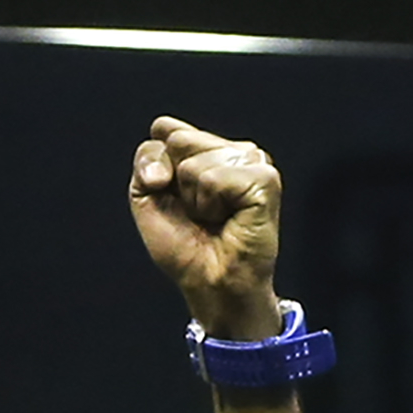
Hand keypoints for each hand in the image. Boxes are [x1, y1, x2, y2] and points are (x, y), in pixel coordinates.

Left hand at [130, 116, 281, 338]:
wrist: (209, 281)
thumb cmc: (184, 246)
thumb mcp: (147, 197)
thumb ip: (147, 160)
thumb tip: (167, 137)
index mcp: (205, 150)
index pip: (164, 130)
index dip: (154, 167)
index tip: (166, 194)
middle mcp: (231, 149)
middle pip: (178, 140)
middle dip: (174, 184)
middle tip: (196, 212)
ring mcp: (252, 160)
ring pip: (196, 161)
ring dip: (194, 199)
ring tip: (214, 217)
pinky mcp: (265, 178)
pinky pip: (214, 178)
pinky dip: (211, 204)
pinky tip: (230, 217)